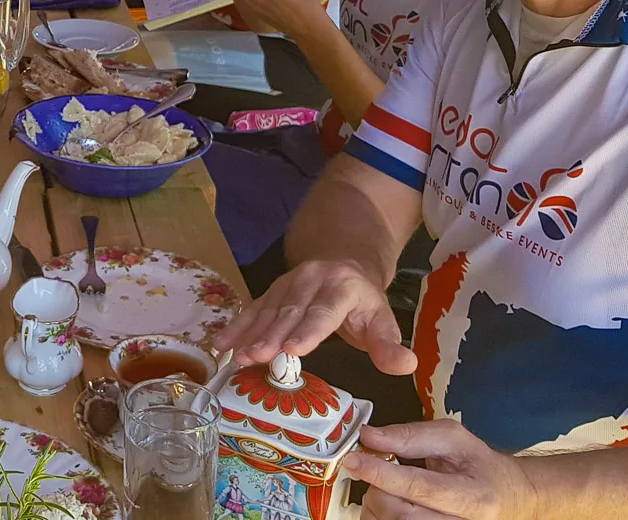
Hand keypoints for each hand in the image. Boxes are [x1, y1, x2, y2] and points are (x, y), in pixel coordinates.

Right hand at [212, 258, 415, 374]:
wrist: (343, 261)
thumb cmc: (362, 302)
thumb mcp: (382, 320)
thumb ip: (389, 345)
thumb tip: (407, 366)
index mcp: (341, 288)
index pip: (323, 312)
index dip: (307, 331)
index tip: (292, 349)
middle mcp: (310, 281)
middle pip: (289, 312)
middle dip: (270, 336)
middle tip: (254, 358)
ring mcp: (287, 284)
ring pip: (267, 310)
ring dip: (249, 334)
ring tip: (236, 356)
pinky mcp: (271, 292)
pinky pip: (252, 309)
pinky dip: (236, 327)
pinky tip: (221, 344)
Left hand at [343, 421, 537, 519]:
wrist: (509, 498)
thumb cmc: (482, 469)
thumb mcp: (454, 440)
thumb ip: (411, 436)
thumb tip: (371, 436)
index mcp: (473, 496)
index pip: (419, 486)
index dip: (381, 473)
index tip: (354, 460)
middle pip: (401, 513)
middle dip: (378, 489)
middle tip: (377, 471)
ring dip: (376, 505)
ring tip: (387, 489)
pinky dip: (380, 516)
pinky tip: (390, 504)